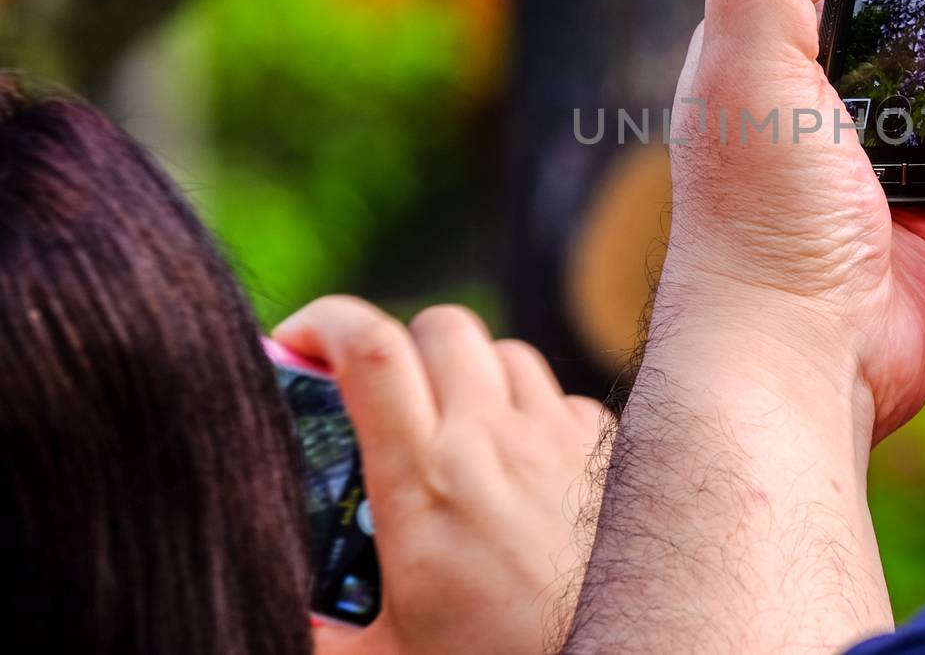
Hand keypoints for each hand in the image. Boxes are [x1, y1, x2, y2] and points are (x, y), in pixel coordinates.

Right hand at [274, 297, 610, 654]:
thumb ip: (325, 626)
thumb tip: (294, 615)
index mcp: (423, 482)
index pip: (371, 352)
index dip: (327, 323)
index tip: (299, 339)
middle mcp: (494, 442)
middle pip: (441, 327)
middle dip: (403, 346)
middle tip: (383, 397)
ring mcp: (558, 439)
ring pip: (505, 353)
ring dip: (470, 377)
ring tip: (453, 433)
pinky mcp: (607, 452)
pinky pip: (561, 398)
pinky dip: (533, 415)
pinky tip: (521, 467)